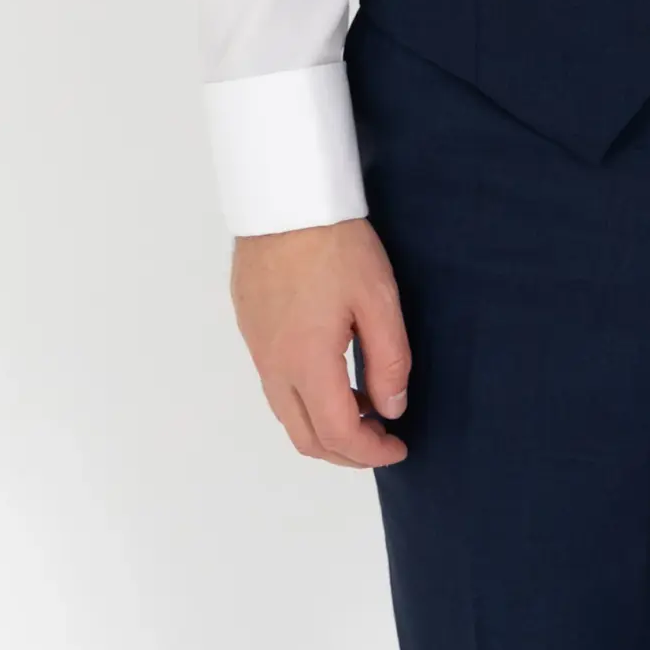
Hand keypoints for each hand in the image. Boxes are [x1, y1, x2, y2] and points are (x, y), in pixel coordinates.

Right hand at [229, 216, 411, 467]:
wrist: (284, 196)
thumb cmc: (334, 242)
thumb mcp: (378, 298)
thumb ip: (389, 360)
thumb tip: (392, 408)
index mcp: (307, 362)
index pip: (338, 434)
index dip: (371, 452)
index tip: (398, 447)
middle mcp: (274, 365)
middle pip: (305, 438)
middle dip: (346, 453)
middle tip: (382, 440)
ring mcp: (257, 348)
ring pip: (287, 415)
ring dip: (324, 428)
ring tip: (363, 409)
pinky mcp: (251, 328)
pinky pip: (275, 386)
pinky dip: (305, 401)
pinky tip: (333, 376)